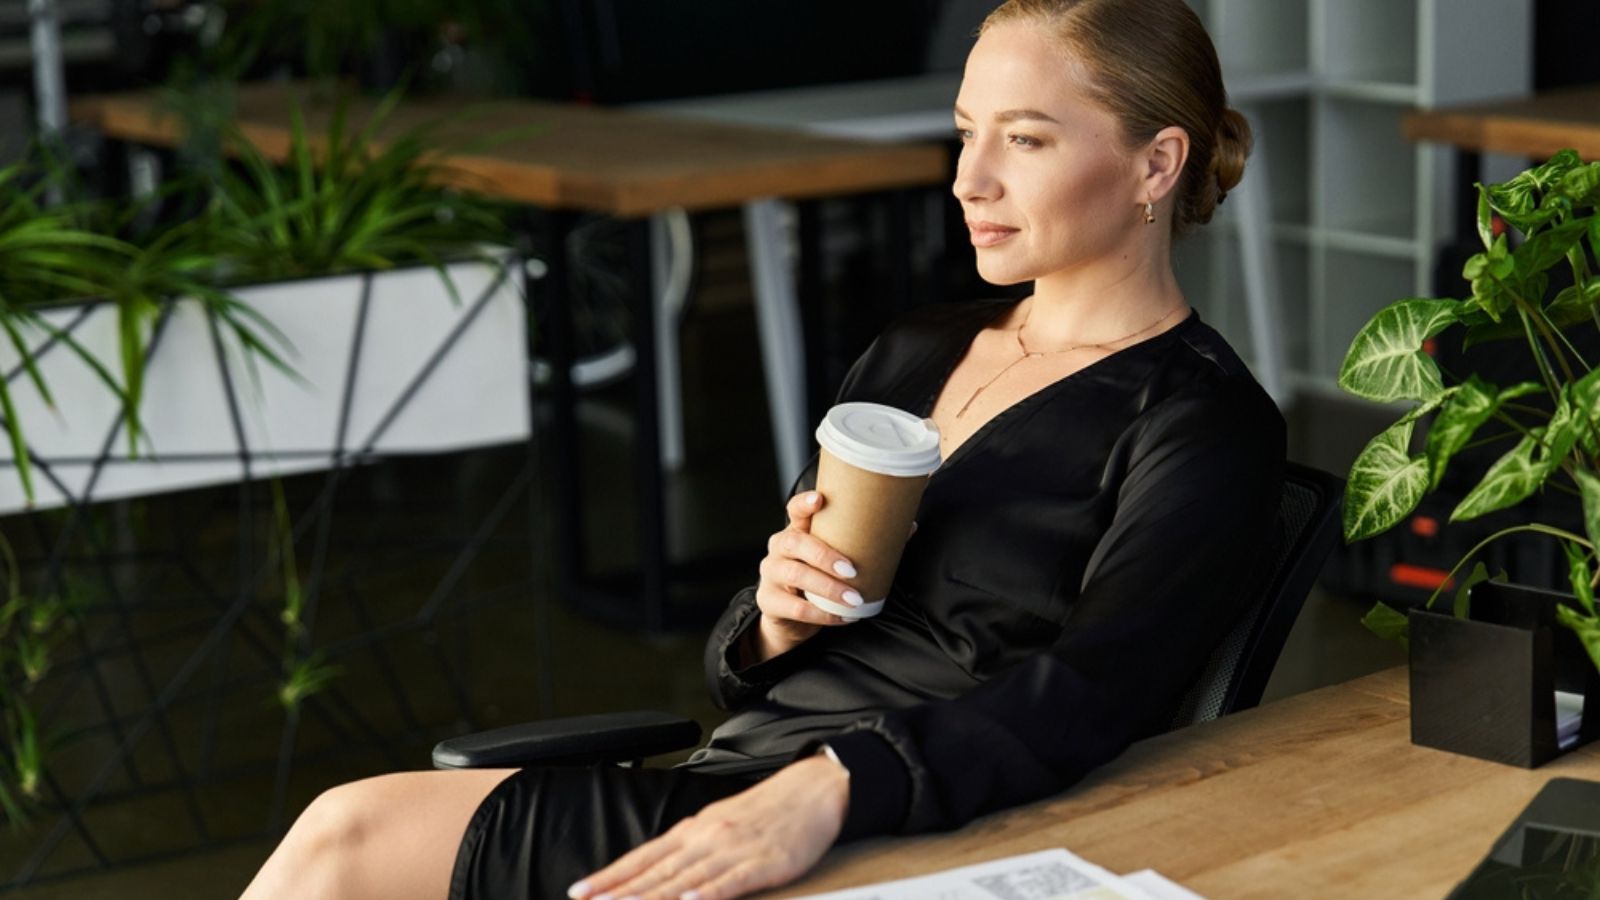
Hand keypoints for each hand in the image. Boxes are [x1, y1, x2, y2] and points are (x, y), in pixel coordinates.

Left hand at [568, 755, 848, 899]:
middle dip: (620, 893)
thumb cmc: (766, 812)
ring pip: (685, 879)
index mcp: (693, 829)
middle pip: (656, 872)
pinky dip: (708, 893)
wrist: (813, 789)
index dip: (611, 876)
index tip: (580, 891)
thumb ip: (688, 847)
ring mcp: (733, 850)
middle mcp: (706, 838)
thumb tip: (654, 871)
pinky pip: (731, 882)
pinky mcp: (763, 862)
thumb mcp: (719, 824)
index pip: (643, 857)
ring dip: (653, 897)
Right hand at [752, 491, 862, 661]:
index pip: (794, 511)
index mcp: (796, 532)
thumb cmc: (818, 581)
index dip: (804, 504)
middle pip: (795, 543)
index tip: (819, 499)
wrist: (789, 619)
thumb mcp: (835, 560)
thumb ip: (865, 544)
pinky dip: (822, 614)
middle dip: (824, 555)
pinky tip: (843, 618)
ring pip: (796, 575)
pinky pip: (795, 608)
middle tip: (852, 570)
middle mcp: (779, 549)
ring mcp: (771, 575)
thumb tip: (909, 526)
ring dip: (828, 587)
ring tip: (855, 599)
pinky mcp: (769, 602)